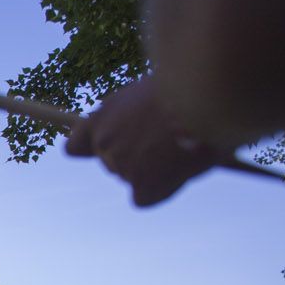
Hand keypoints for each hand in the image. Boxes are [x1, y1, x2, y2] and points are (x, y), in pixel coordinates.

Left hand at [64, 77, 225, 206]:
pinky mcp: (140, 184)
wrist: (207, 94)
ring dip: (156, 170)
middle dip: (138, 158)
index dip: (91, 150)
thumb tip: (150, 137)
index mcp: (103, 116)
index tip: (109, 150)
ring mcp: (120, 164)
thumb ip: (139, 116)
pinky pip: (144, 198)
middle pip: (114, 163)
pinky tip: (180, 170)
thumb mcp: (153, 93)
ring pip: (134, 179)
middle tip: (171, 141)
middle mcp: (105, 142)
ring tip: (184, 145)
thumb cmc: (191, 85)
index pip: (77, 147)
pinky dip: (162, 190)